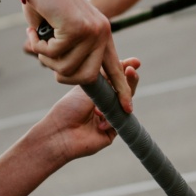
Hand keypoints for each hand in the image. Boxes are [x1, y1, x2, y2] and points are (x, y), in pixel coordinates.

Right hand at [21, 0, 132, 108]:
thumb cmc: (45, 4)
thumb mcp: (63, 31)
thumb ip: (71, 51)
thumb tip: (68, 74)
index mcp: (102, 35)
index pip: (115, 68)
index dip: (121, 90)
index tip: (127, 109)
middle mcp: (102, 33)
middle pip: (87, 78)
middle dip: (61, 74)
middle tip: (46, 57)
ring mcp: (92, 30)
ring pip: (67, 68)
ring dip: (46, 58)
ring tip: (39, 39)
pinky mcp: (77, 28)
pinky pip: (54, 55)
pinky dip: (39, 47)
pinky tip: (35, 31)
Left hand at [26, 57, 142, 162]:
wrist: (60, 132)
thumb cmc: (69, 108)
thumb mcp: (89, 88)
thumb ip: (106, 79)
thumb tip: (122, 63)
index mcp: (98, 92)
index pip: (116, 79)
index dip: (125, 70)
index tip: (135, 62)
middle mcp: (104, 105)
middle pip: (124, 91)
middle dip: (130, 80)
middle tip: (132, 69)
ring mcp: (108, 118)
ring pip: (125, 106)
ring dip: (125, 94)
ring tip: (122, 86)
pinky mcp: (111, 132)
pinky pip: (119, 121)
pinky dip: (110, 118)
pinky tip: (98, 116)